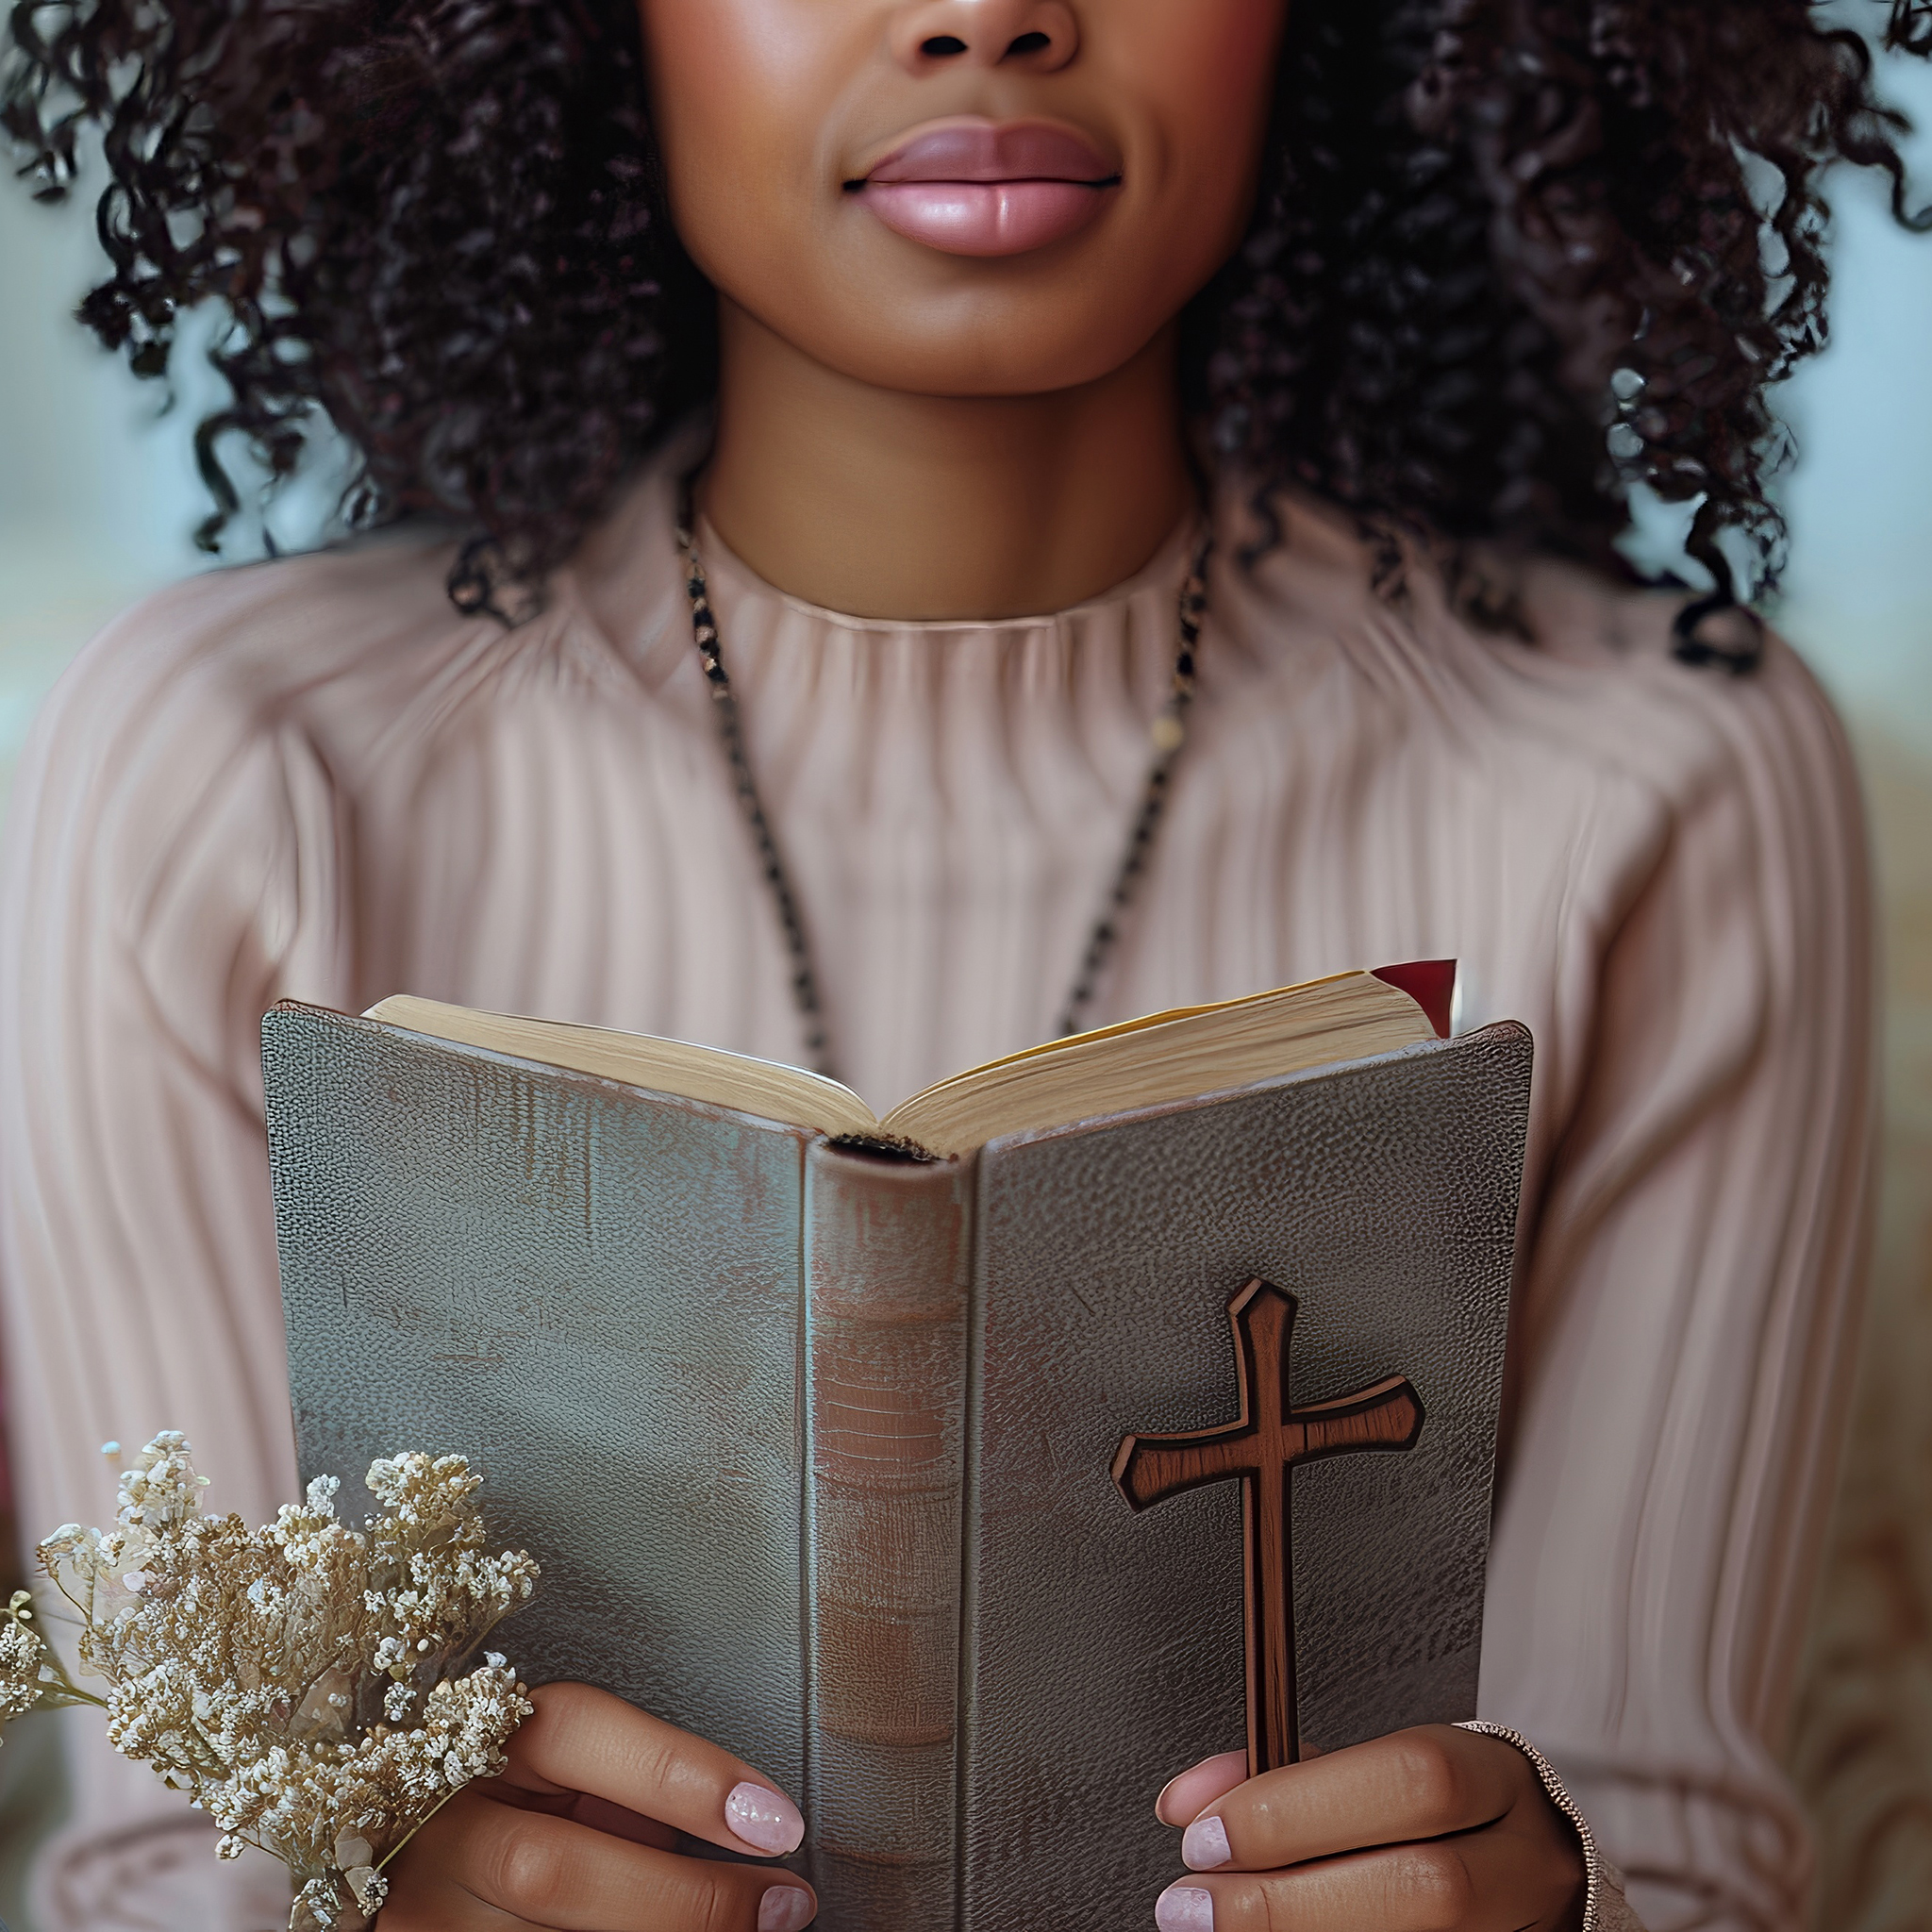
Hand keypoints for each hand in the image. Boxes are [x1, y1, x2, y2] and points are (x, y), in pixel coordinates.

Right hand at [379, 1681, 816, 1930]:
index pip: (576, 1732)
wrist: (386, 1853)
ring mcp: (413, 1911)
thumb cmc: (500, 1797)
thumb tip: (741, 1826)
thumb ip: (625, 1785)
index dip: (682, 1775)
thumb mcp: (558, 1769)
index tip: (778, 1819)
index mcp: (474, 1735)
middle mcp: (431, 1826)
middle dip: (684, 1898)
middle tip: (787, 1905)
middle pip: (552, 1869)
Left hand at [1152, 1725, 1585, 1931]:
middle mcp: (1523, 1862)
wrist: (1530, 1876)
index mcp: (1492, 1777)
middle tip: (1194, 1904)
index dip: (1301, 1809)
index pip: (1412, 1779)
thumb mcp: (1371, 1773)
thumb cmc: (1433, 1817)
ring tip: (1217, 1928)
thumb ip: (1286, 1777)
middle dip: (1290, 1899)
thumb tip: (1189, 1801)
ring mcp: (1521, 1929)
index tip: (1206, 1834)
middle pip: (1426, 1884)